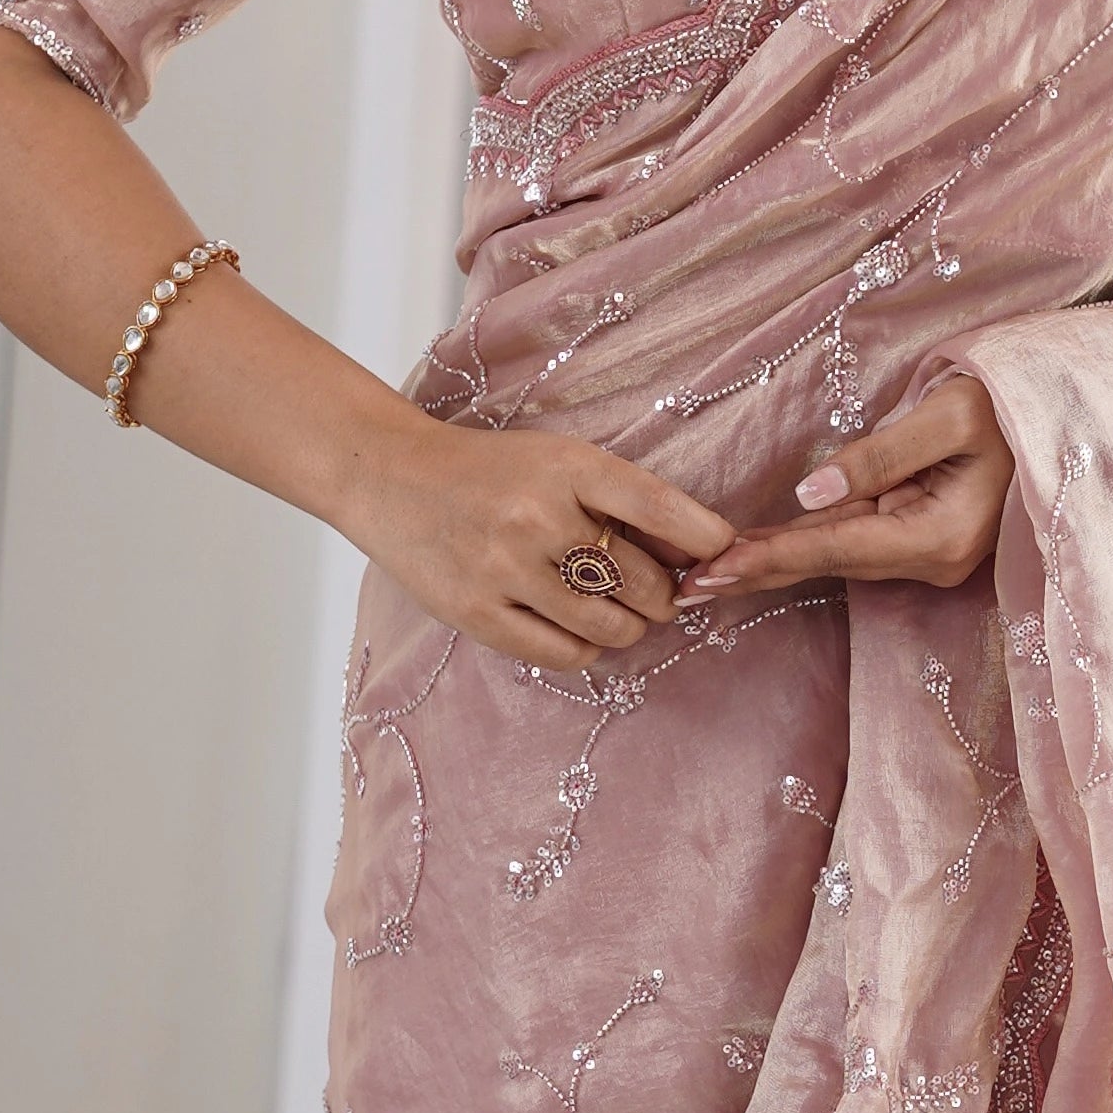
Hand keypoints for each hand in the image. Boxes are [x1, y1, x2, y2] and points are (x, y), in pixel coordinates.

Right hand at [341, 411, 733, 670]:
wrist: (390, 477)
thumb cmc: (490, 470)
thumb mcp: (558, 460)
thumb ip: (622, 499)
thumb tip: (699, 551)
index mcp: (567, 467)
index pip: (661, 509)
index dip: (706, 540)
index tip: (722, 554)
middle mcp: (538, 517)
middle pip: (646, 583)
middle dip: (665, 595)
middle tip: (655, 591)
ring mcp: (506, 569)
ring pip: (613, 628)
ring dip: (630, 626)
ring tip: (618, 610)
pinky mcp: (479, 614)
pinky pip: (566, 653)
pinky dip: (587, 648)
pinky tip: (577, 626)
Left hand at [676, 371, 1011, 606]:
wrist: (1058, 417)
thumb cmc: (1010, 405)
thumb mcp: (949, 415)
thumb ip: (881, 455)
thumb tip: (810, 494)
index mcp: (938, 536)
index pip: (835, 547)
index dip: (769, 557)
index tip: (710, 570)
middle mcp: (930, 559)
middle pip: (826, 563)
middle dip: (754, 572)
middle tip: (682, 589)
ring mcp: (926, 554)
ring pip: (832, 554)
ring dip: (768, 560)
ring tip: (701, 573)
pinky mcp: (919, 538)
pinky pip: (848, 539)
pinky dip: (798, 545)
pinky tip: (752, 552)